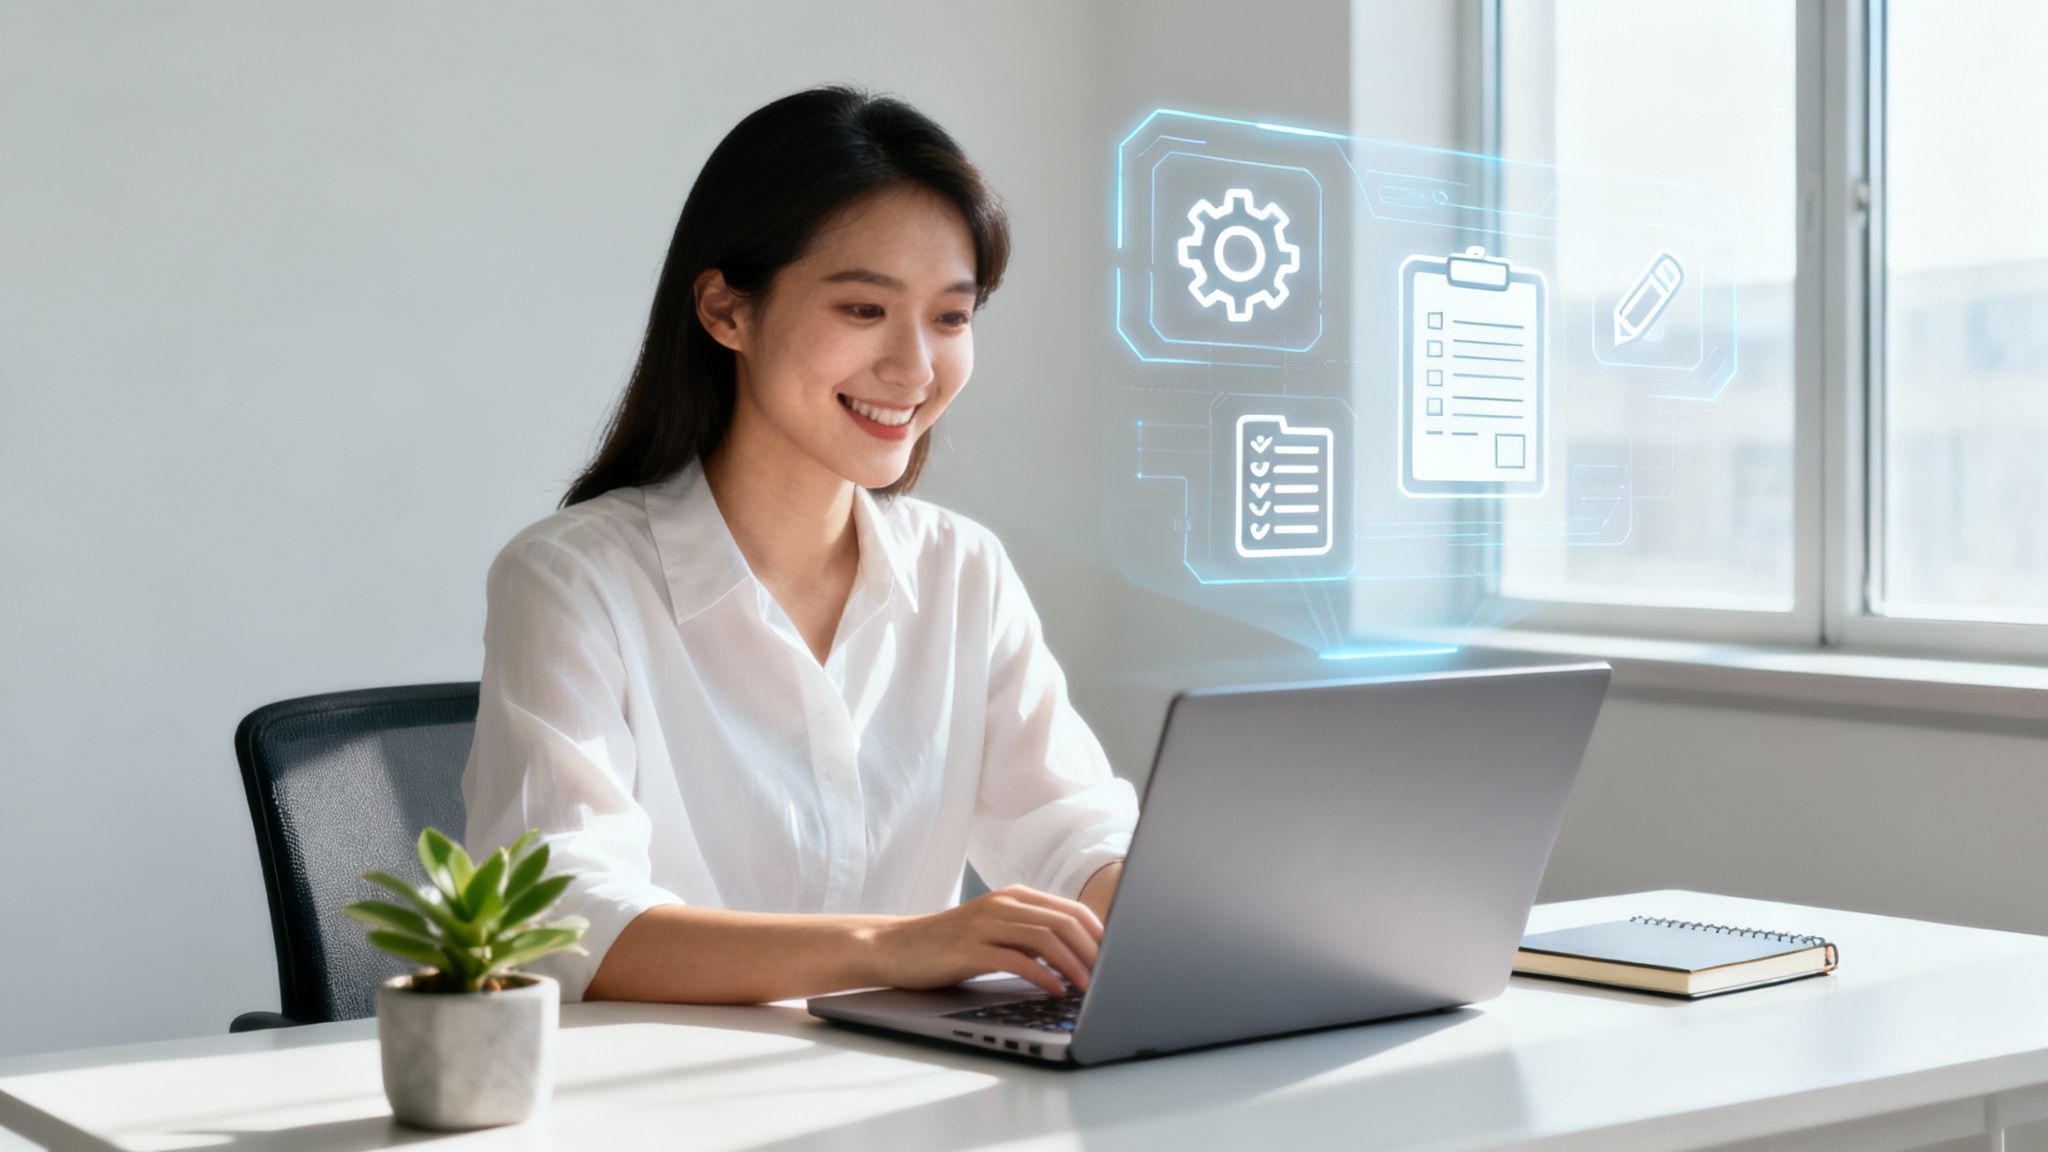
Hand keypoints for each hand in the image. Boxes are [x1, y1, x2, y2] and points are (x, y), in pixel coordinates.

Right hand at [865, 884, 1105, 996]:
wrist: (894, 947)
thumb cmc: (948, 945)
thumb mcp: (995, 933)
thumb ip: (1030, 937)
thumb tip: (1078, 956)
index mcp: (1015, 897)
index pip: (1071, 910)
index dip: (1100, 934)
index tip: (1117, 958)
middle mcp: (1003, 904)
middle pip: (1065, 922)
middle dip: (1094, 951)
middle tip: (1111, 976)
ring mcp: (985, 924)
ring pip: (1045, 938)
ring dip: (1074, 964)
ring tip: (1090, 986)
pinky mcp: (970, 948)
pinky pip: (1016, 960)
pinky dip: (1043, 975)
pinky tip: (1056, 990)